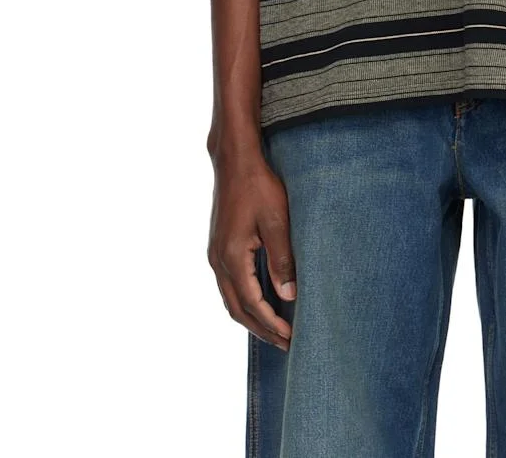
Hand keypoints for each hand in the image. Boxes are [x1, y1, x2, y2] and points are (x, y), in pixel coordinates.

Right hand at [206, 143, 296, 350]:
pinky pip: (228, 285)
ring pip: (230, 299)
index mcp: (232, 257)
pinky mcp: (218, 247)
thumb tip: (288, 296)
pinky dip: (243, 301)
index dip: (271, 324)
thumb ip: (282, 259)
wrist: (235, 161)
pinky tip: (259, 302)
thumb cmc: (259, 186)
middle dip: (261, 329)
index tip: (291, 338)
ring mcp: (215, 254)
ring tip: (274, 330)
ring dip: (251, 318)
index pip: (252, 304)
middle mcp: (218, 261)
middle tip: (285, 344)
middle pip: (237, 309)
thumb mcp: (277, 220)